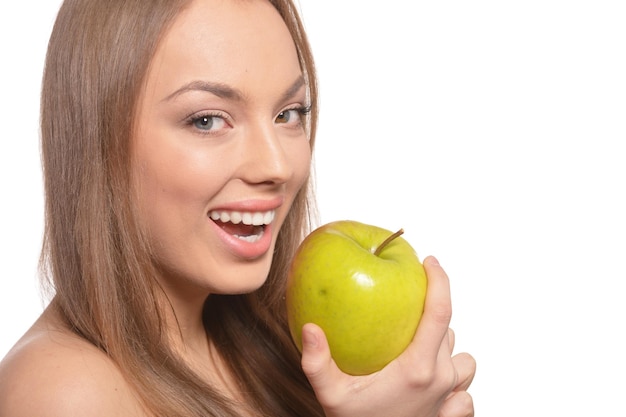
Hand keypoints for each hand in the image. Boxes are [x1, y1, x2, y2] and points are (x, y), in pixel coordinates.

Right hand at [300, 256, 475, 416]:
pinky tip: (433, 384)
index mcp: (418, 369)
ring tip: (417, 351)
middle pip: (449, 331)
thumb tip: (310, 328)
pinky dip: (454, 380)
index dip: (440, 280)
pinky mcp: (454, 414)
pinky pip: (466, 388)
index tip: (430, 261)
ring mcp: (451, 398)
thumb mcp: (332, 396)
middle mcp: (442, 379)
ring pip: (462, 358)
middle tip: (402, 319)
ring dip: (445, 349)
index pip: (440, 312)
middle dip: (431, 317)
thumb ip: (318, 363)